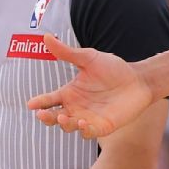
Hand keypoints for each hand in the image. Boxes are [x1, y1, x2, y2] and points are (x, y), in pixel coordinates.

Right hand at [26, 34, 153, 138]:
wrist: (138, 80)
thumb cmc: (113, 68)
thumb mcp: (89, 58)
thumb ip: (67, 52)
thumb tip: (46, 36)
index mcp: (69, 93)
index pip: (49, 100)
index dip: (39, 103)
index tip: (31, 104)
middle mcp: (75, 108)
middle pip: (54, 117)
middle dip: (46, 117)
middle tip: (41, 114)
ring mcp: (87, 118)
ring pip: (69, 126)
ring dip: (64, 123)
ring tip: (63, 116)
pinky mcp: (102, 127)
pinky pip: (88, 132)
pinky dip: (83, 130)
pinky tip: (81, 122)